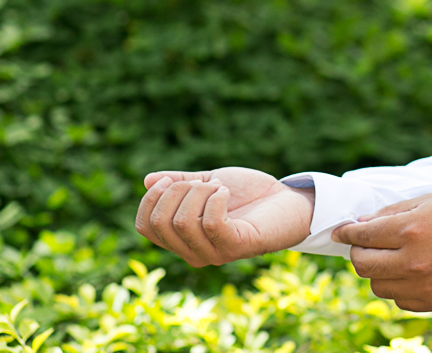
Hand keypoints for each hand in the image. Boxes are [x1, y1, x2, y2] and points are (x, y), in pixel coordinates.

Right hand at [135, 167, 313, 266]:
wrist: (286, 200)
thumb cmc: (248, 194)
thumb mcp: (207, 182)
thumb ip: (180, 183)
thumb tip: (148, 180)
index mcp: (181, 238)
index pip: (144, 226)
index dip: (151, 198)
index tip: (170, 179)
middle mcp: (193, 252)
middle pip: (160, 223)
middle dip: (177, 191)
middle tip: (204, 182)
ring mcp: (214, 253)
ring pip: (183, 222)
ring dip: (199, 193)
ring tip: (219, 186)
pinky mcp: (236, 247)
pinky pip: (212, 223)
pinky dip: (216, 198)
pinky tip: (226, 191)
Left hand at [331, 194, 431, 310]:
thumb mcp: (428, 202)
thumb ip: (391, 213)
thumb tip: (361, 224)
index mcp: (410, 231)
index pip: (361, 236)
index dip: (346, 232)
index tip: (340, 231)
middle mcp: (412, 261)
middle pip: (362, 265)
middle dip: (359, 252)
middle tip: (367, 244)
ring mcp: (422, 285)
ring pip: (377, 286)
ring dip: (378, 271)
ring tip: (393, 258)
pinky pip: (399, 300)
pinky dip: (398, 287)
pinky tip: (410, 273)